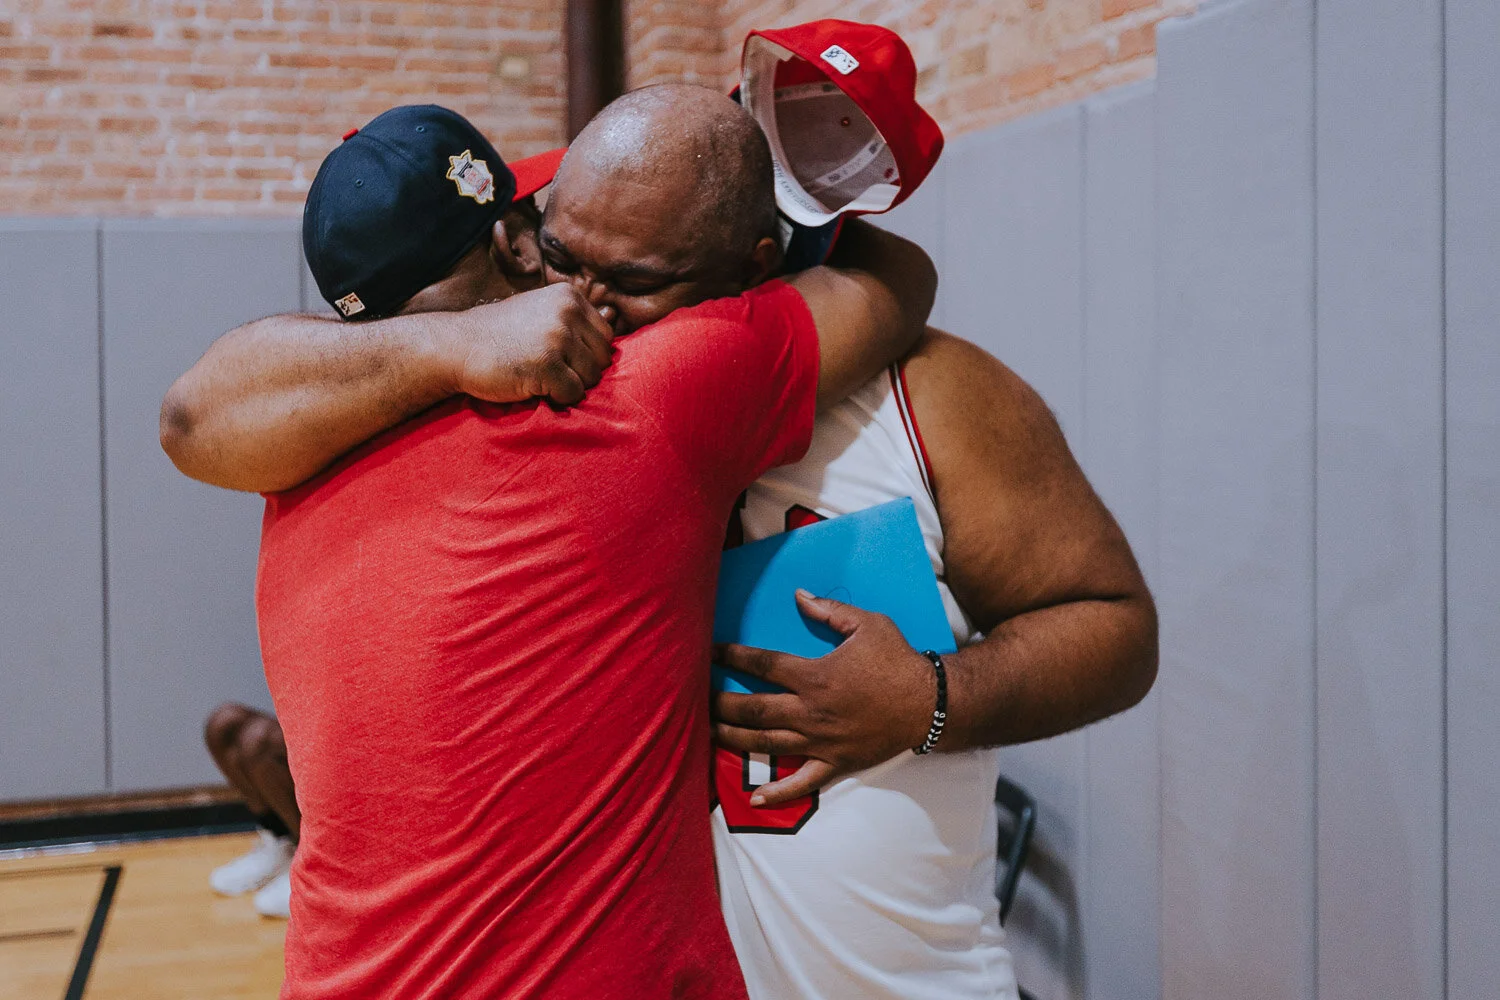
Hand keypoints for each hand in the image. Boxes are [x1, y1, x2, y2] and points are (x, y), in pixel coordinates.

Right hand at [446, 284, 614, 404]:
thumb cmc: (500, 333)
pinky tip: (534, 385)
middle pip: (603, 358)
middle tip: (550, 370)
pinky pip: (574, 393)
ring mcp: (558, 338)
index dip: (586, 353)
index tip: (559, 356)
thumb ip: (573, 316)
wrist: (457, 346)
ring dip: (570, 384)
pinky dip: (558, 398)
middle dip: (582, 370)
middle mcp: (567, 312)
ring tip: (540, 376)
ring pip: (592, 377)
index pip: (606, 335)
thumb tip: (614, 316)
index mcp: (569, 296)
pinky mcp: (547, 365)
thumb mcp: (540, 310)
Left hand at [712, 589, 936, 806]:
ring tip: (709, 732)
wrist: (930, 703)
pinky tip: (755, 796)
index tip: (712, 652)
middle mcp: (811, 711)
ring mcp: (821, 741)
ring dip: (735, 738)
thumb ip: (829, 610)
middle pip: (755, 709)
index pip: (763, 664)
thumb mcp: (867, 624)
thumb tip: (798, 596)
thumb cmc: (898, 660)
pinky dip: (779, 792)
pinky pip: (802, 782)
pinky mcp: (835, 763)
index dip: (734, 657)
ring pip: (767, 743)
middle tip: (700, 698)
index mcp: (815, 676)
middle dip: (723, 703)